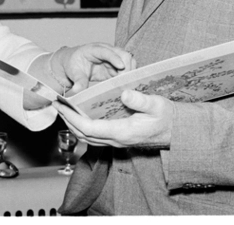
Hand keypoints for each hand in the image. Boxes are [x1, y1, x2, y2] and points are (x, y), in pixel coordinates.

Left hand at [53, 43, 135, 94]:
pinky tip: (126, 88)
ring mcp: (114, 59)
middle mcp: (107, 51)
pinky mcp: (117, 68)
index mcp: (94, 49)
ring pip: (129, 63)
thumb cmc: (74, 64)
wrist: (74, 63)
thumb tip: (77, 90)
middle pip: (123, 54)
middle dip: (127, 68)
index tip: (121, 66)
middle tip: (123, 83)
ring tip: (125, 87)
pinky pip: (127, 72)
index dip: (114, 57)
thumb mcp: (74, 72)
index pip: (106, 51)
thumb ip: (78, 80)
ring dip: (129, 74)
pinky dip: (128, 79)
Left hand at [55, 89, 174, 148]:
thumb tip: (124, 93)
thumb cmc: (167, 116)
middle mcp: (117, 140)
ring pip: (88, 137)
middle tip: (56, 105)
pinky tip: (78, 114)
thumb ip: (141, 100)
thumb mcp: (157, 104)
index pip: (90, 128)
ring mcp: (117, 141)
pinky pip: (95, 135)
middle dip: (67, 120)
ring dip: (73, 124)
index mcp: (123, 131)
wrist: (177, 131)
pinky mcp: (118, 138)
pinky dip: (82, 126)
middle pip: (84, 134)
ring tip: (63, 108)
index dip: (73, 117)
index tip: (62, 106)